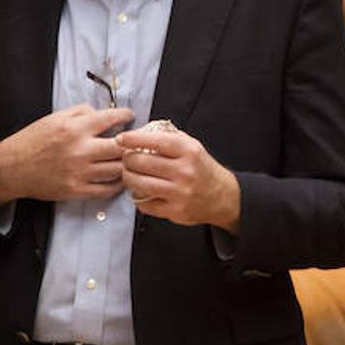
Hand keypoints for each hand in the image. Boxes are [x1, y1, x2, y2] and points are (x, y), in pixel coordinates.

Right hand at [0, 105, 135, 203]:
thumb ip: (80, 112)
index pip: (111, 119)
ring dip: (126, 164)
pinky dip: (117, 184)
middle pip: (120, 147)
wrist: (12, 168)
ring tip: (127, 159)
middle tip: (134, 141)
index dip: (126, 115)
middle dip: (131, 143)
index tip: (130, 116)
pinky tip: (118, 177)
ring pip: (117, 169)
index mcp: (74, 128)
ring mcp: (79, 172)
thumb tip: (102, 112)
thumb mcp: (54, 118)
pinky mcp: (76, 190)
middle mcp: (79, 150)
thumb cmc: (32, 141)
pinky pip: (106, 189)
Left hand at [116, 126, 239, 230]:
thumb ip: (169, 138)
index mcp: (188, 151)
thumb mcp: (192, 146)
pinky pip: (145, 203)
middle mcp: (184, 171)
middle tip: (125, 159)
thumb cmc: (202, 169)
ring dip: (128, 178)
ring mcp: (179, 193)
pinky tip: (140, 191)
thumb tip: (141, 133)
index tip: (121, 139)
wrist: (223, 196)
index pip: (154, 141)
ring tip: (128, 174)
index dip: (133, 139)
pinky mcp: (175, 210)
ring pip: (140, 184)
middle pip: (141, 163)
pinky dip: (137, 197)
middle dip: (127, 160)